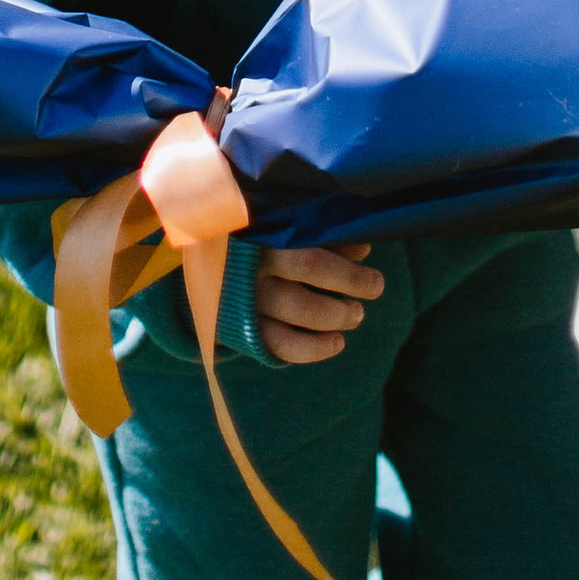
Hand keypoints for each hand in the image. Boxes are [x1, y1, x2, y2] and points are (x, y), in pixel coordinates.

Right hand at [255, 241, 384, 363]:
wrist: (203, 270)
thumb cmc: (253, 243)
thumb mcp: (277, 230)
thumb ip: (317, 235)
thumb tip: (362, 251)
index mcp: (260, 231)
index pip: (309, 239)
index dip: (343, 251)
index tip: (367, 254)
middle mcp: (251, 262)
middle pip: (310, 266)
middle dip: (350, 279)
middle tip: (375, 286)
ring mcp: (244, 299)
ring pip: (299, 309)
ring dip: (337, 314)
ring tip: (357, 314)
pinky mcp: (242, 330)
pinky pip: (281, 345)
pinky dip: (314, 348)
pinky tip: (337, 342)